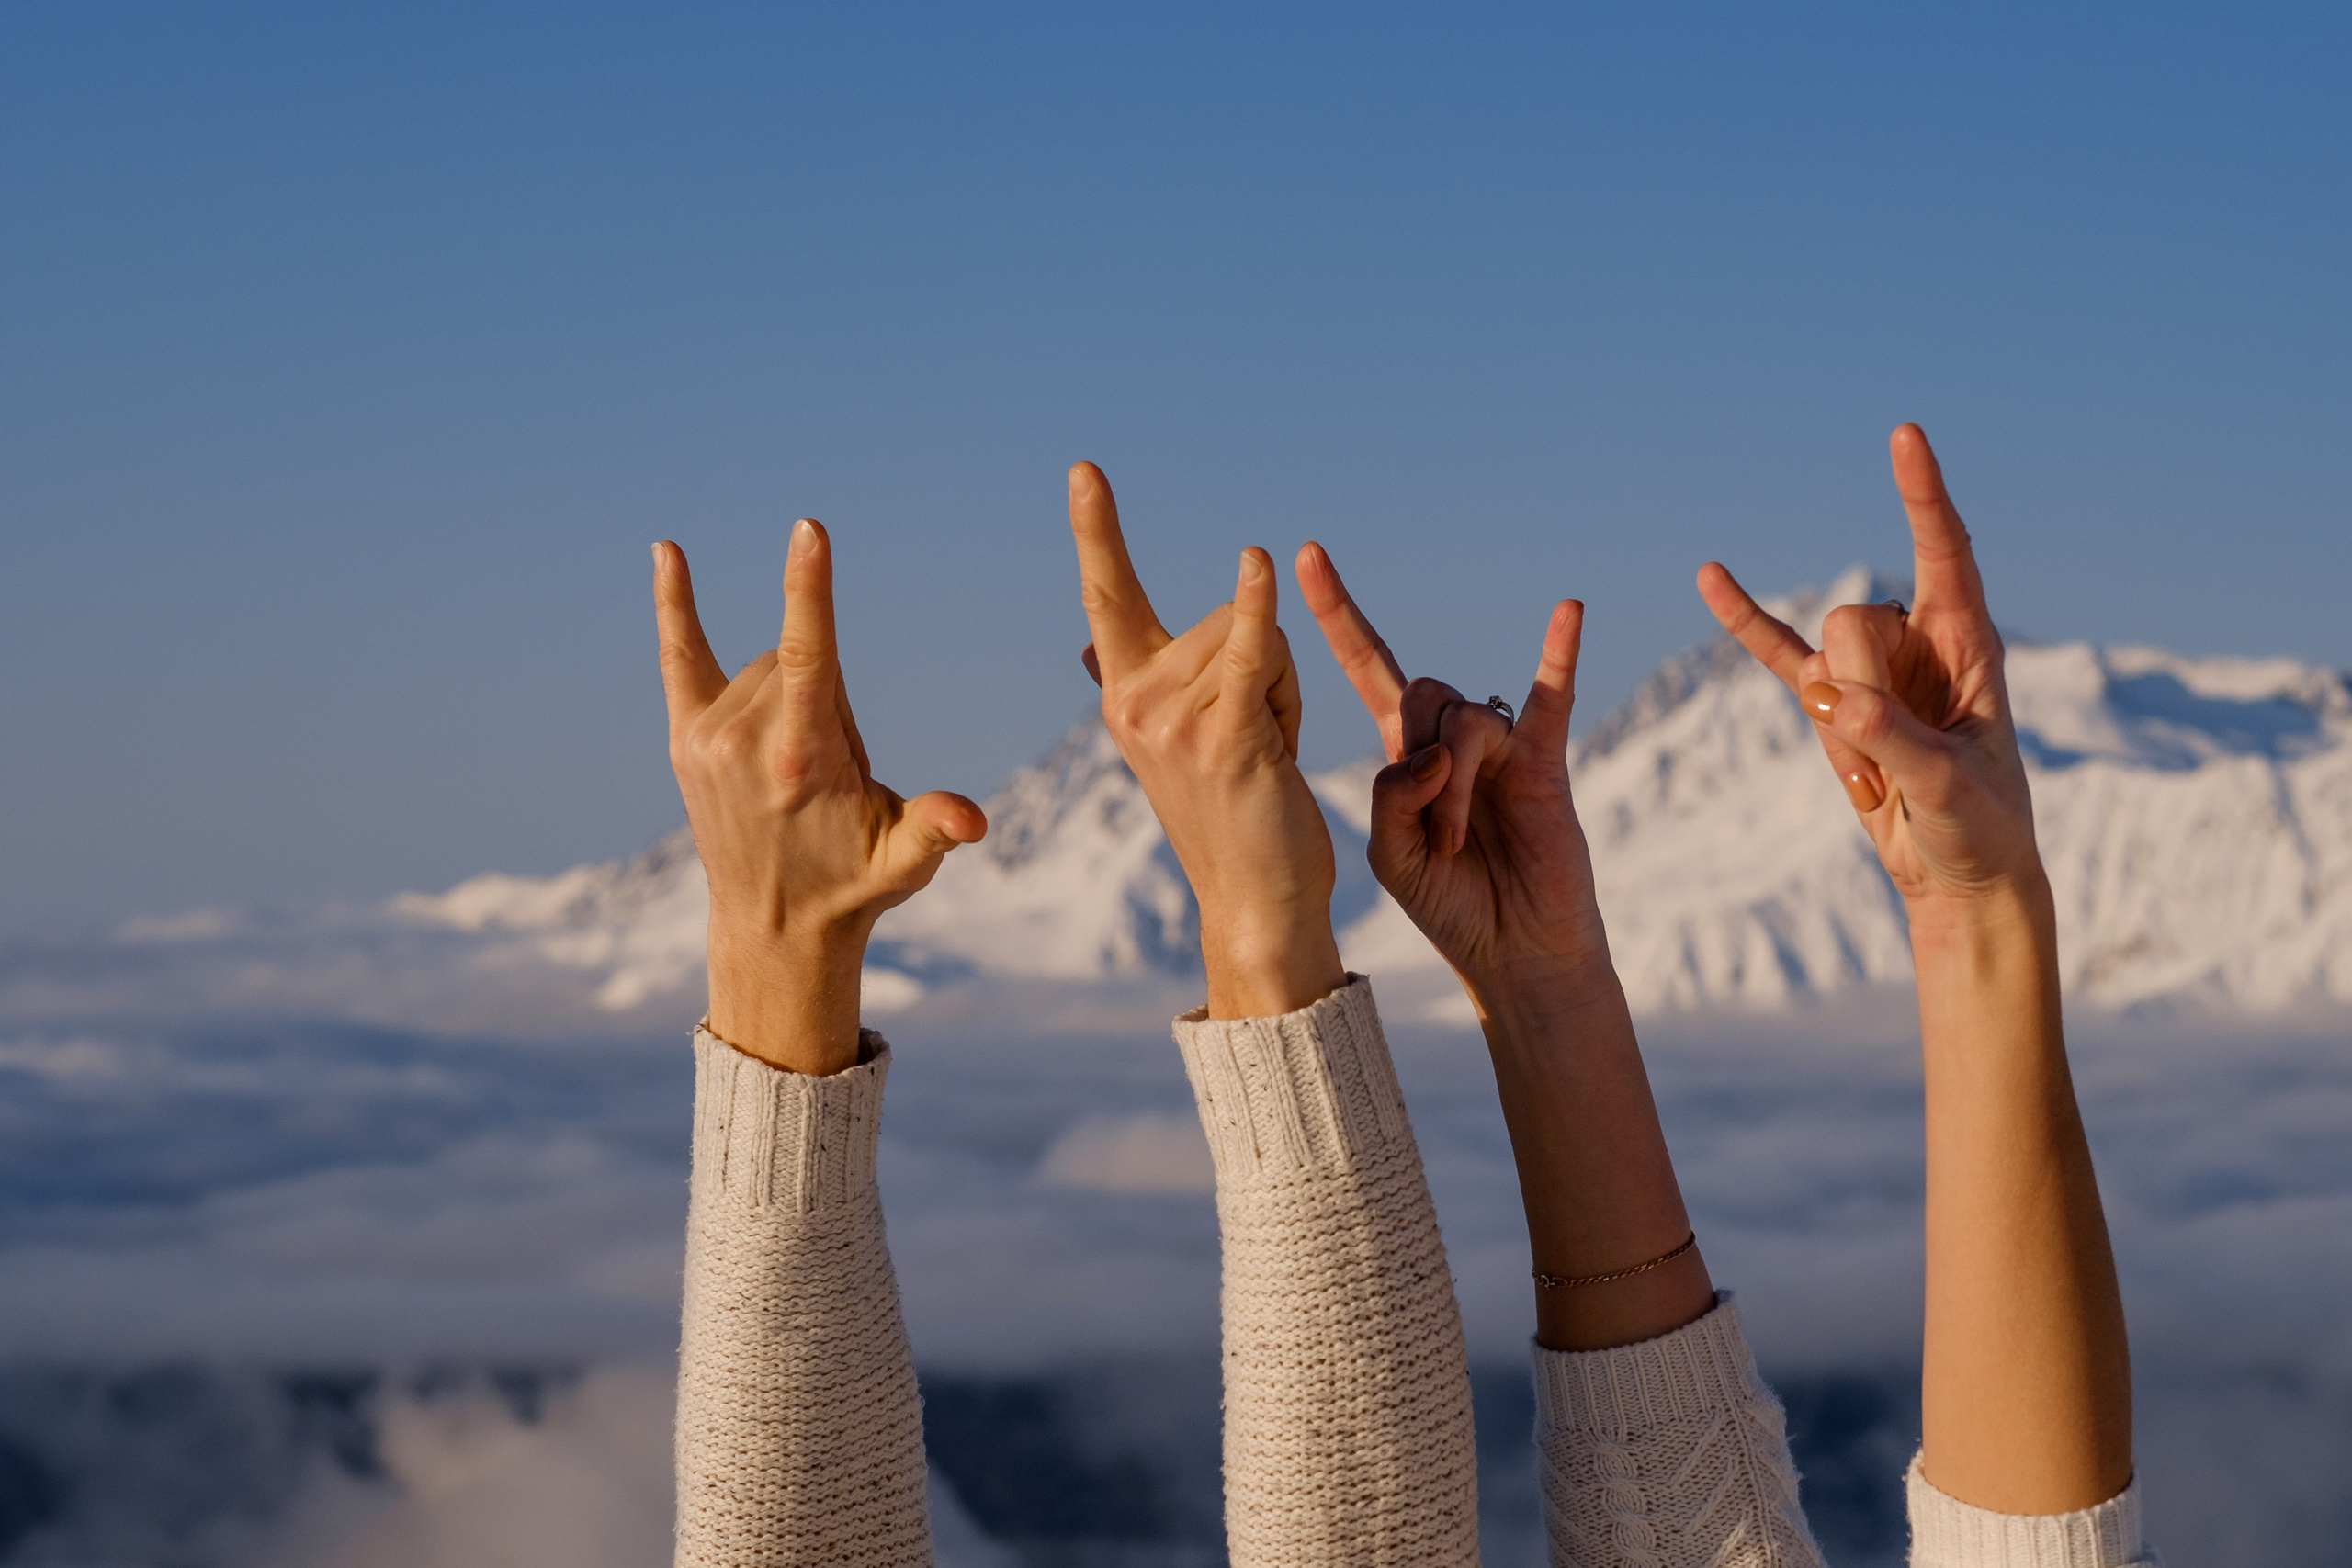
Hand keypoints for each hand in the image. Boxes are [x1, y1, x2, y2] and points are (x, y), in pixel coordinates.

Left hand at [654, 523, 985, 1071]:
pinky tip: (666, 550)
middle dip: (828, 693)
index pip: (809, 654)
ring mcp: (708, 736)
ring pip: (763, 664)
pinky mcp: (684, 737)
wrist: (775, 926)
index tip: (809, 528)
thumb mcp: (905, 860)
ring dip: (791, 692)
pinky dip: (674, 605)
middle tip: (836, 768)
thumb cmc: (855, 883)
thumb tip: (972, 820)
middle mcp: (746, 740)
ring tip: (797, 766)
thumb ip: (936, 829)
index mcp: (803, 758)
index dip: (811, 588)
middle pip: (798, 659)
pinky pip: (680, 654)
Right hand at [1067, 463, 1343, 1018]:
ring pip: (1257, 641)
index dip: (1097, 529)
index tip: (1085, 469)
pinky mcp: (1224, 737)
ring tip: (1269, 758)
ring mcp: (1174, 721)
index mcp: (1123, 695)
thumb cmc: (1232, 818)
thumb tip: (1085, 647)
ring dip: (1287, 692)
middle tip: (1256, 743)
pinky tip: (1260, 566)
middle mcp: (1134, 702)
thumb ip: (1135, 682)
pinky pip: (1249, 654)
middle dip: (1265, 666)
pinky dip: (1257, 612)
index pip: (1106, 595)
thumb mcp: (1176, 741)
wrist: (1255, 904)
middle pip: (1222, 616)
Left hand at [1296, 543, 1605, 999]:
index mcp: (1404, 755)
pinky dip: (1557, 654)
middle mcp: (1451, 739)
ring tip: (1461, 842)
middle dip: (1418, 762)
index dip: (1336, 615)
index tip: (1303, 556)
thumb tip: (1434, 751)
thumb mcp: (1392, 855)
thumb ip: (1393, 797)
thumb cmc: (1450, 906)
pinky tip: (1567, 612)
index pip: (1365, 665)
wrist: (1515, 953)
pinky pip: (1550, 697)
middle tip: (1435, 836)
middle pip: (1418, 692)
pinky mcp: (1546, 763)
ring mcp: (1501, 747)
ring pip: (1464, 721)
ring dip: (1456, 786)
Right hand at [1696, 424, 2043, 911]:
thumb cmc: (1980, 827)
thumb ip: (1896, 739)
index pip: (1945, 551)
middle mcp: (1919, 642)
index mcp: (1970, 644)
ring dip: (1839, 735)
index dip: (1922, 495)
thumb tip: (1830, 697)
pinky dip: (1744, 621)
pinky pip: (1777, 654)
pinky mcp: (1831, 703)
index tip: (1904, 436)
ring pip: (1819, 656)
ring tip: (1880, 783)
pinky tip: (1711, 579)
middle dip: (1858, 694)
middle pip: (1853, 622)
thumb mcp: (1953, 789)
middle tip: (1894, 768)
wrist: (1959, 874)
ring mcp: (1870, 670)